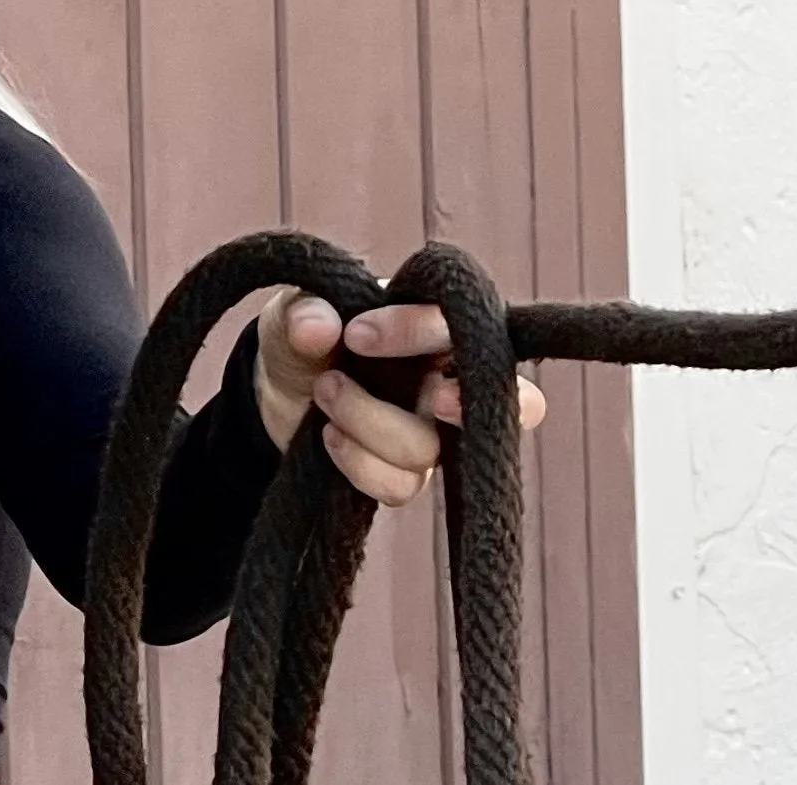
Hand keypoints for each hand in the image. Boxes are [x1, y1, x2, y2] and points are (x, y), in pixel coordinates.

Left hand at [250, 293, 547, 507]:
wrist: (280, 388)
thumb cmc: (309, 332)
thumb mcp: (298, 310)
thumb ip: (306, 312)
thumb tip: (319, 328)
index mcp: (442, 324)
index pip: (464, 324)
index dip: (419, 331)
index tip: (355, 333)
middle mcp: (453, 378)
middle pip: (517, 404)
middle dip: (473, 404)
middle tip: (436, 397)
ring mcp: (435, 433)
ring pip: (428, 448)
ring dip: (368, 421)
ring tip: (326, 391)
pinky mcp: (407, 475)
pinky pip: (401, 486)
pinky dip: (359, 463)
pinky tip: (328, 435)